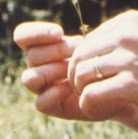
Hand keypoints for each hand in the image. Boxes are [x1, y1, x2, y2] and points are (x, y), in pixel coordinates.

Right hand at [14, 22, 132, 120]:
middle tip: (77, 49)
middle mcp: (40, 66)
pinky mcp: (52, 106)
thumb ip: (74, 42)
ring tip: (73, 68)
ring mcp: (45, 87)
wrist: (113, 84)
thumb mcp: (89, 45)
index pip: (23, 36)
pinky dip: (54, 93)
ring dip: (53, 70)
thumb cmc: (99, 59)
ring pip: (31, 77)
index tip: (59, 32)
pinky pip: (41, 102)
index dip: (35, 33)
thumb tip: (65, 39)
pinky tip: (70, 88)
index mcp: (44, 48)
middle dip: (56, 50)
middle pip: (32, 56)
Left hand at [68, 10, 137, 120]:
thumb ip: (121, 40)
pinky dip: (87, 103)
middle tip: (82, 86)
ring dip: (80, 88)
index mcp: (129, 21)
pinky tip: (95, 108)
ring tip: (88, 96)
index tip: (88, 73)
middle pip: (81, 54)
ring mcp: (130, 58)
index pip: (89, 39)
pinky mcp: (134, 84)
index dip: (83, 59)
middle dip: (76, 73)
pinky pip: (92, 93)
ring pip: (82, 72)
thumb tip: (91, 52)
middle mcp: (127, 34)